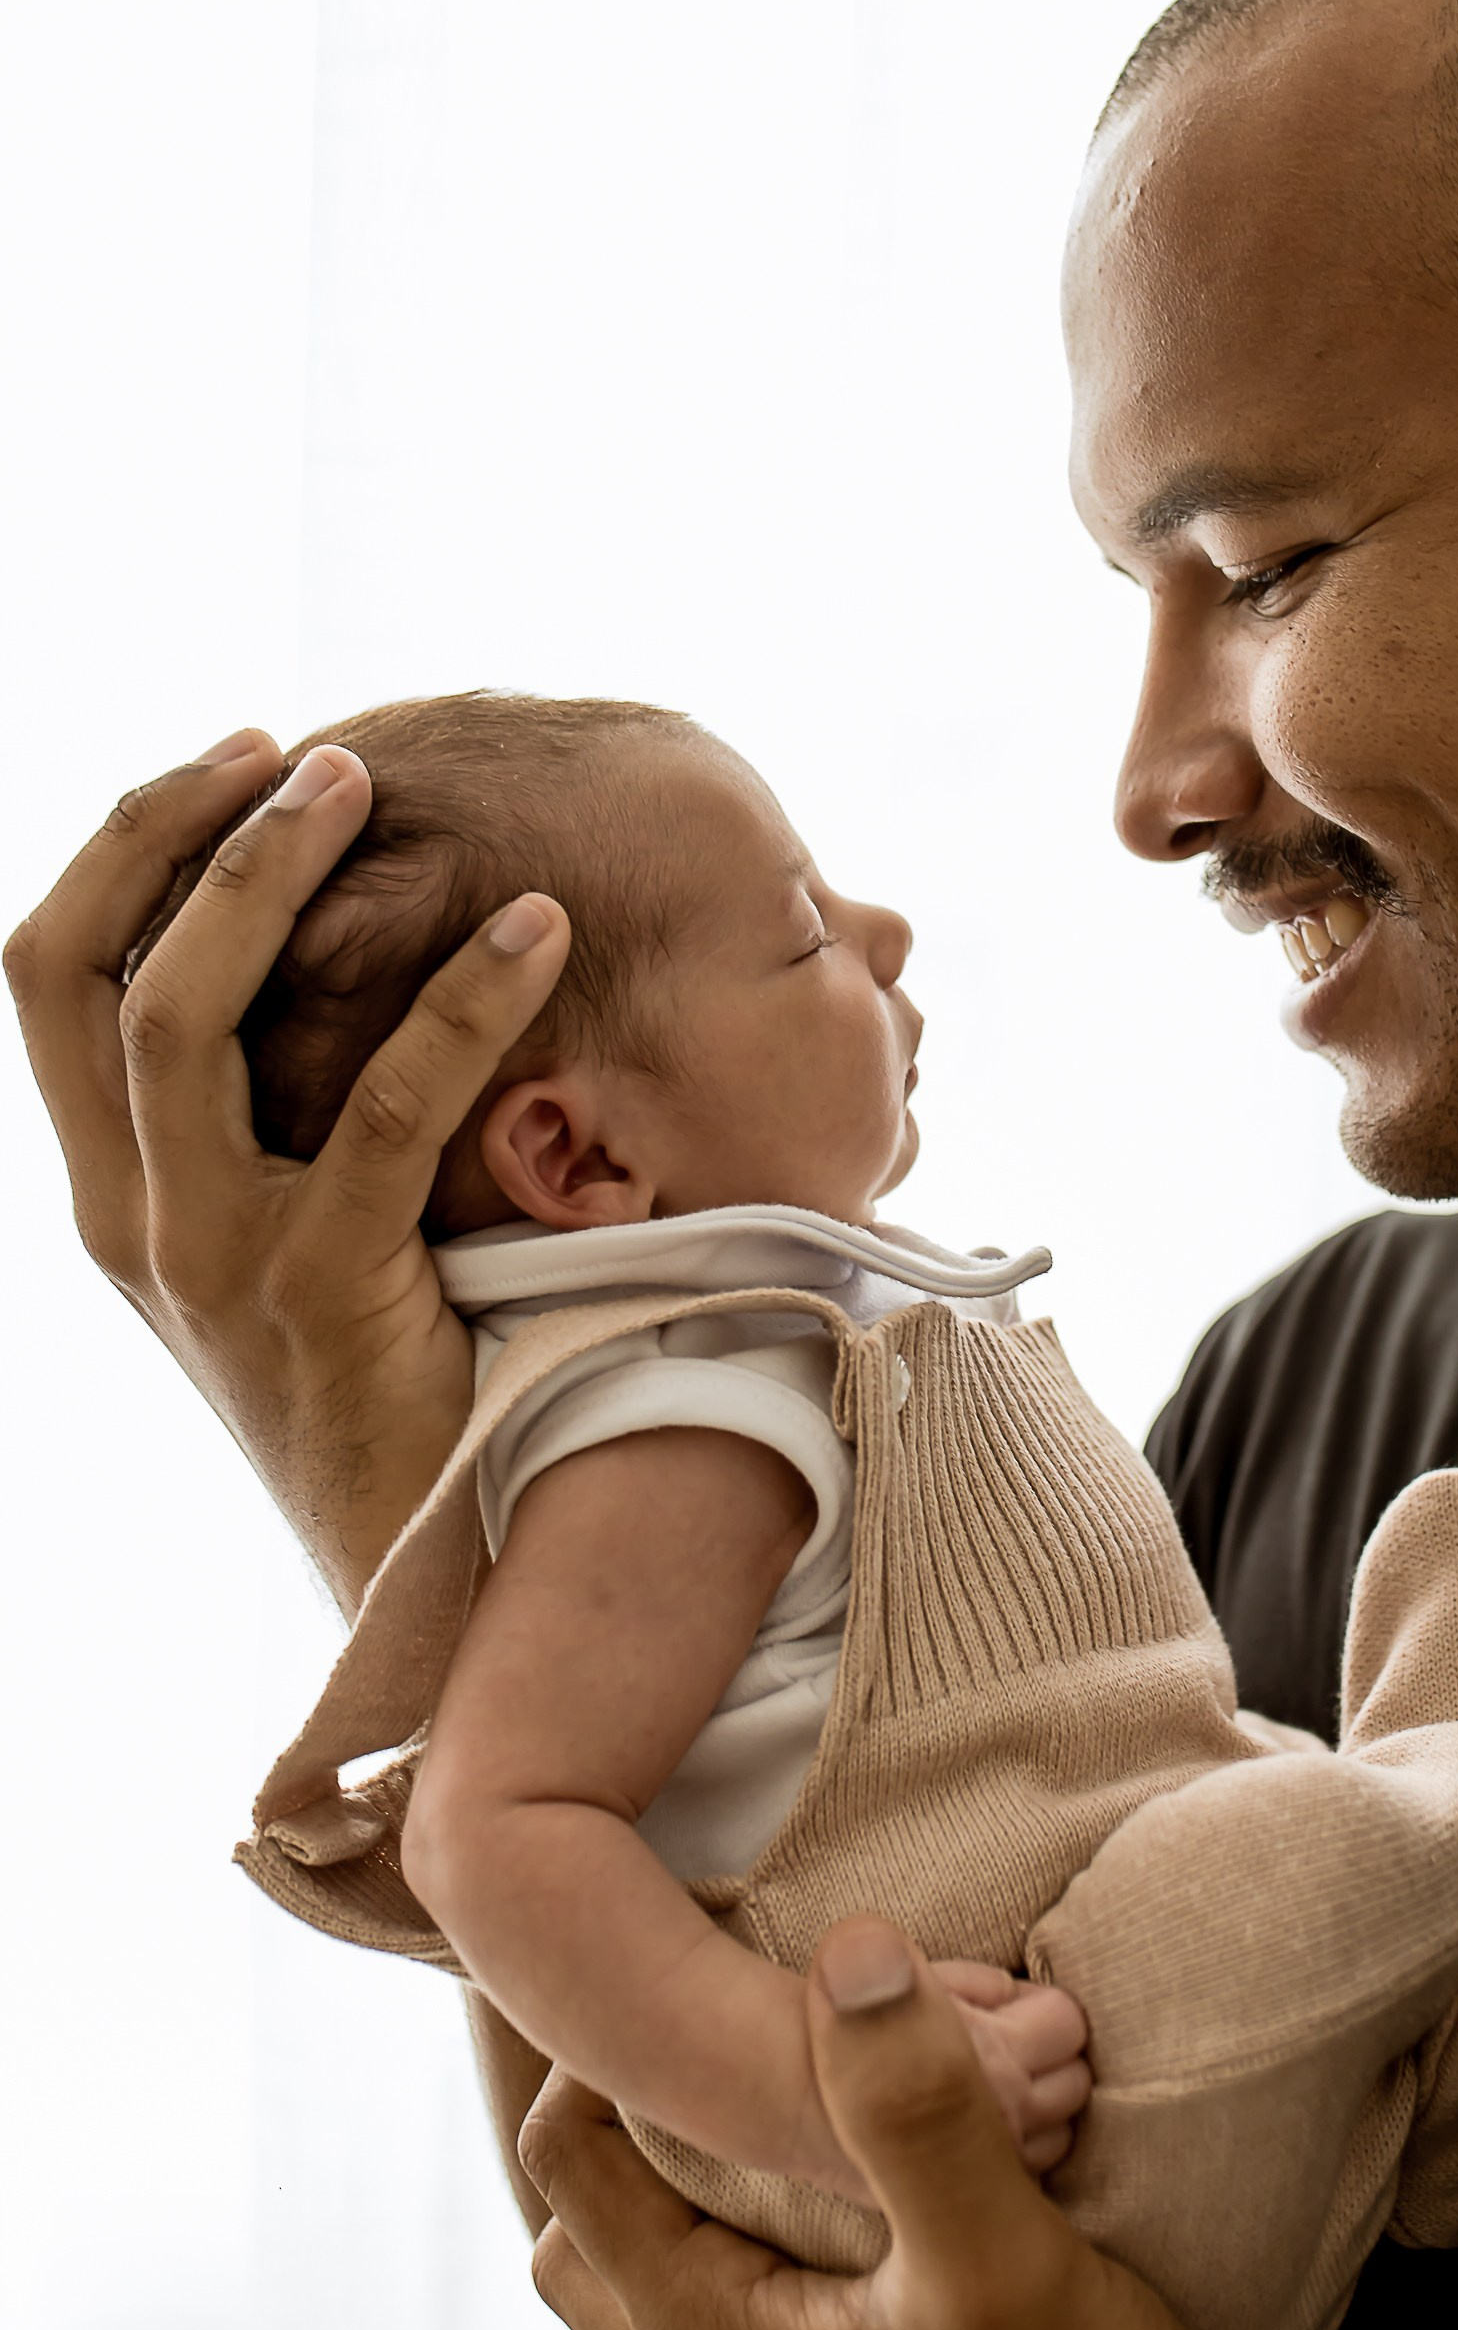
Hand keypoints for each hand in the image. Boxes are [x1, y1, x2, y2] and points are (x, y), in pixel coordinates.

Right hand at [5, 736, 572, 1607]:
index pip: (48, 976)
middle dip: (180, 834)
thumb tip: (364, 948)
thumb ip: (291, 1119)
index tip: (236, 762)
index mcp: (115, 1191)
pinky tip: (538, 927)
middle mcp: (132, 1216)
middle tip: (311, 756)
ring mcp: (212, 1260)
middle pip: (81, 974)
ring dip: (270, 883)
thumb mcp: (298, 1240)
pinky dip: (459, 1000)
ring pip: (180, 1023)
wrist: (428, 1573)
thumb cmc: (397, 1386)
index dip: (126, 846)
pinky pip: (382, 1110)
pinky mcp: (322, 1294)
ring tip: (371, 789)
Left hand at [522, 1918, 1457, 2329]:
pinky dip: (789, 2240)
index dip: (607, 2042)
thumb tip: (849, 1947)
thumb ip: (917, 2106)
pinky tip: (887, 2203)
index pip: (572, 2160)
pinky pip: (771, 2316)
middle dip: (637, 2114)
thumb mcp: (1003, 2260)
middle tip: (730, 2020)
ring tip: (810, 2094)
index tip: (700, 1959)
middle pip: (600, 2224)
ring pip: (687, 2273)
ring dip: (718, 2179)